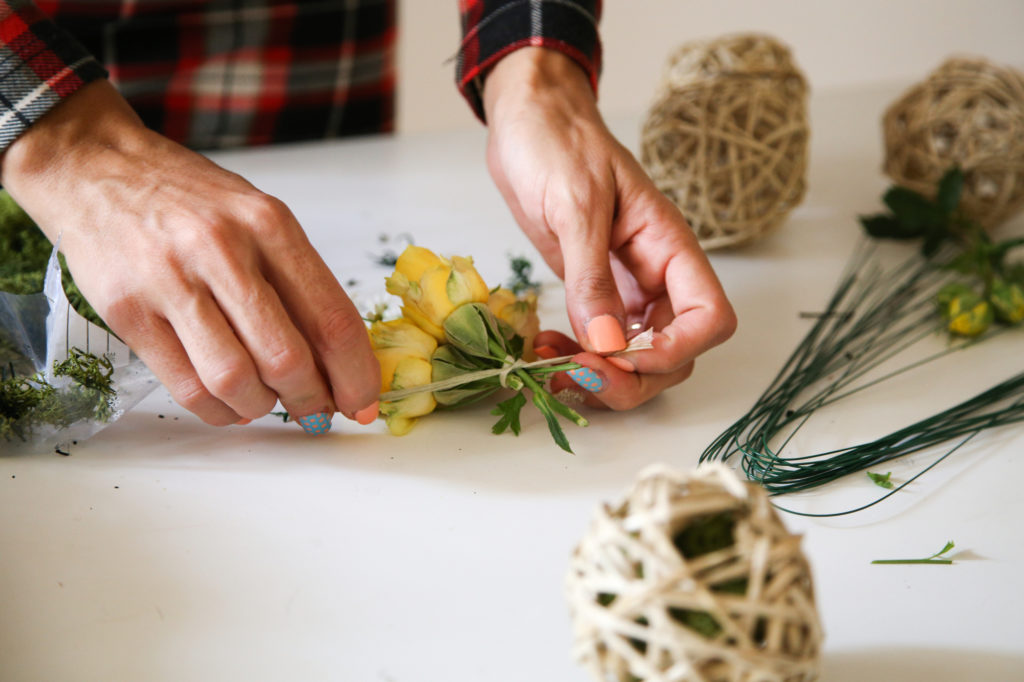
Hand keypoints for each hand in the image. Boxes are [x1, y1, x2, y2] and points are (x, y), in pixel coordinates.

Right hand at [0, 81, 379, 430]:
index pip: (331, 317)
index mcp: (269, 224)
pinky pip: (185, 387)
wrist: (94, 167)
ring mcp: (170, 281)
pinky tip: (228, 403)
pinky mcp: (127, 311)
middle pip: (287, 358)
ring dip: (262, 408)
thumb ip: (298, 281)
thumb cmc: (189, 199)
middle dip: (312, 400)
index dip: (356, 373)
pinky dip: (217, 410)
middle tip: (317, 411)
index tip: (363, 402)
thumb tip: (337, 361)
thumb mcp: (257, 216)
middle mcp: (223, 250)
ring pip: (236, 379)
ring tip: (267, 403)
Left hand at [482, 48, 735, 409]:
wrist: (528, 119)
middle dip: (630, 378)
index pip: (709, 317)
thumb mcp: (576, 204)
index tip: (622, 357)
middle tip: (575, 375)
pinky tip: (546, 349)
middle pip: (674, 354)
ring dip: (600, 377)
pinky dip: (577, 358)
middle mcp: (655, 276)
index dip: (675, 350)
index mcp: (669, 246)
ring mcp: (625, 288)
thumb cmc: (559, 142)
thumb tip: (607, 343)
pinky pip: (599, 342)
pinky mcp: (592, 293)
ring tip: (550, 367)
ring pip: (635, 358)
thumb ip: (592, 276)